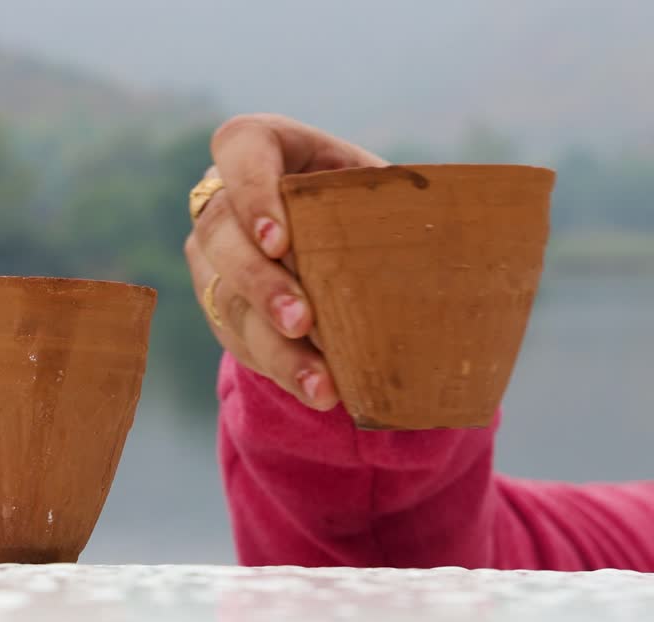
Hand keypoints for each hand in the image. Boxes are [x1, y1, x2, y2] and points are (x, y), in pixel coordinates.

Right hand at [185, 114, 386, 410]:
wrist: (343, 251)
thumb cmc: (371, 207)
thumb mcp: (386, 189)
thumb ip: (411, 196)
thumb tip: (489, 222)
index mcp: (268, 149)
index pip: (238, 148)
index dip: (251, 191)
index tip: (280, 239)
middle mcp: (226, 201)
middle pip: (220, 234)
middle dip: (260, 283)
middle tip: (301, 320)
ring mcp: (215, 258)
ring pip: (225, 297)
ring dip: (274, 343)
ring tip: (320, 380)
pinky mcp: (221, 309)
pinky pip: (241, 342)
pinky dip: (285, 369)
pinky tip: (320, 390)